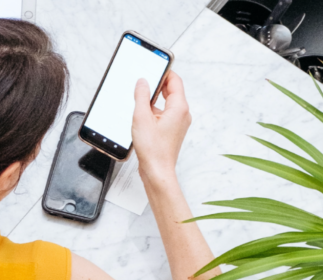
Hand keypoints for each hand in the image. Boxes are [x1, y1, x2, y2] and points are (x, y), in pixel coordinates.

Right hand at [131, 70, 190, 185]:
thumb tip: (143, 82)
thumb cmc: (153, 149)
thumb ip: (142, 96)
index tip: (154, 66)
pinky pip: (165, 114)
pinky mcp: (172, 130)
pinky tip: (142, 116)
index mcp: (179, 107)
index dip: (164, 71)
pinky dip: (154, 111)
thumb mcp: (142, 117)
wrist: (157, 171)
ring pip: (167, 103)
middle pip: (172, 90)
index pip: (175, 80)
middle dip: (158, 84)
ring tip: (140, 101)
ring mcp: (178, 123)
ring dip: (154, 100)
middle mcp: (182, 114)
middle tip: (144, 81)